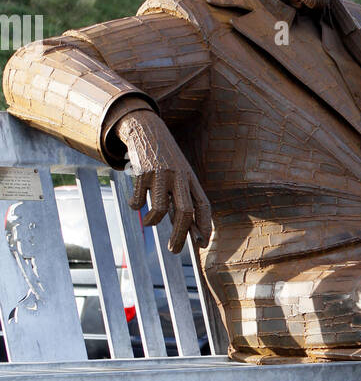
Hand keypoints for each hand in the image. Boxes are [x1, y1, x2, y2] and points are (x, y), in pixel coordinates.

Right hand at [116, 110, 211, 253]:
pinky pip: (138, 200)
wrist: (147, 130)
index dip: (205, 226)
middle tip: (173, 250)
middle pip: (184, 212)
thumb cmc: (165, 160)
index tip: (203, 244)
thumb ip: (182, 198)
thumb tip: (187, 230)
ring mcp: (161, 174)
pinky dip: (135, 205)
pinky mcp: (143, 173)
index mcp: (191, 178)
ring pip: (160, 208)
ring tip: (149, 222)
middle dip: (179, 235)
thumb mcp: (179, 175)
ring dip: (153, 221)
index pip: (203, 205)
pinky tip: (135, 202)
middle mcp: (179, 177)